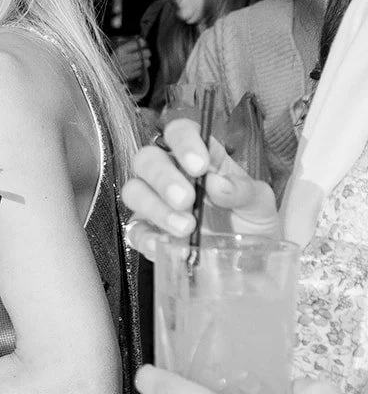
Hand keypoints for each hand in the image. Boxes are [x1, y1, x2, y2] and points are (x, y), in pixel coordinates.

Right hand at [110, 36, 149, 87]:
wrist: (98, 72)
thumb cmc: (106, 56)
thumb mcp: (112, 45)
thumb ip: (124, 40)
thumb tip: (138, 38)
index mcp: (119, 50)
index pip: (138, 43)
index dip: (142, 42)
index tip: (142, 43)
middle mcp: (123, 59)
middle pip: (144, 54)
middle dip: (146, 52)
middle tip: (146, 52)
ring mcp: (125, 69)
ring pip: (143, 63)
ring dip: (145, 61)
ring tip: (144, 60)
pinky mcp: (126, 77)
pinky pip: (139, 72)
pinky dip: (140, 70)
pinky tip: (137, 68)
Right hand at [122, 116, 277, 250]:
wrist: (248, 262)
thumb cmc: (251, 222)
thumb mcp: (260, 202)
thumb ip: (243, 189)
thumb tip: (216, 183)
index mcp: (199, 158)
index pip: (179, 132)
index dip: (183, 142)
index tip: (198, 166)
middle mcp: (170, 176)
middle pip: (147, 159)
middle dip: (163, 177)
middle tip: (186, 199)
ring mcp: (155, 204)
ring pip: (133, 191)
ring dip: (156, 208)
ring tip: (185, 228)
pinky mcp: (147, 233)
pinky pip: (134, 230)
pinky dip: (146, 237)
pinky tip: (166, 244)